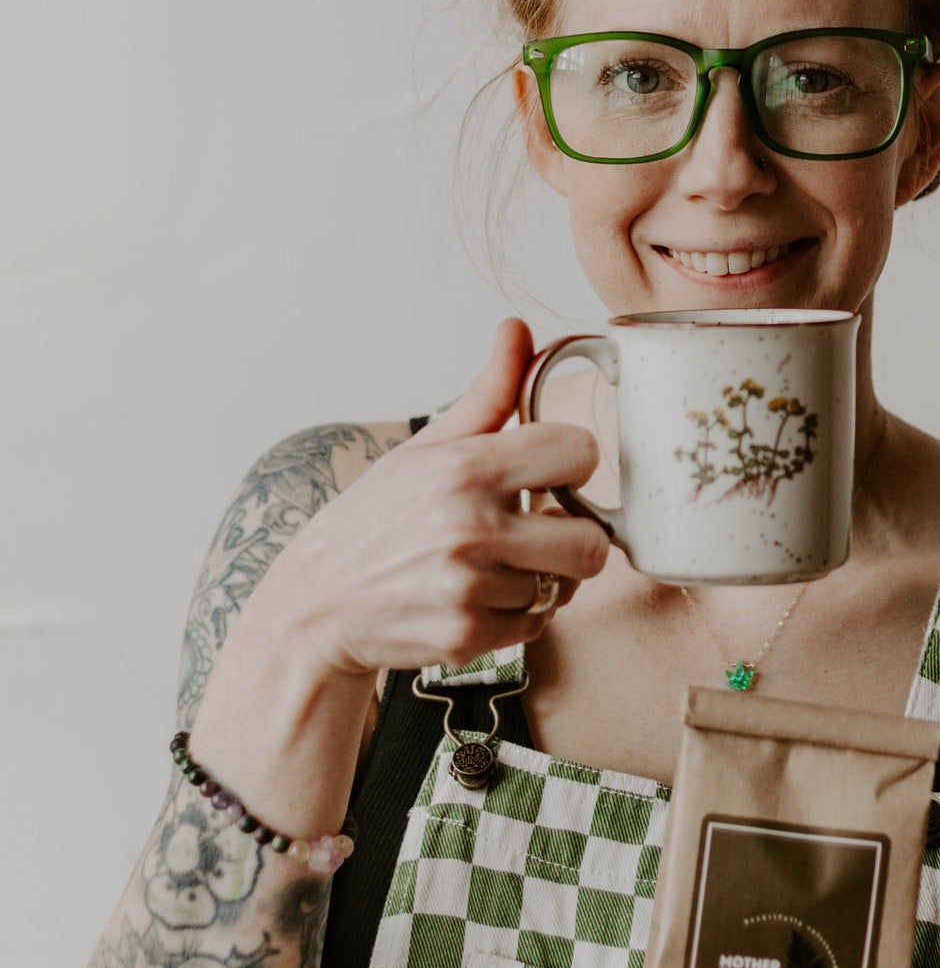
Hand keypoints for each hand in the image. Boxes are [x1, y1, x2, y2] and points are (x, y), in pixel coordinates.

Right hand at [255, 318, 610, 676]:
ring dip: (539, 578)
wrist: (318, 604)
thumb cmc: (377, 520)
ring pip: (563, 588)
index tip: (552, 473)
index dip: (573, 464)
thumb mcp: (427, 447)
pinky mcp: (468, 638)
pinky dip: (515, 614)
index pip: (579, 453)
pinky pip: (535, 624)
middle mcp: (471, 528)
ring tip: (494, 563)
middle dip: (575, 539)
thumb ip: (488, 393)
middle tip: (542, 530)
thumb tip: (517, 329)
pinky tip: (476, 596)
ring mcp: (470, 588)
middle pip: (592, 544)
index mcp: (465, 469)